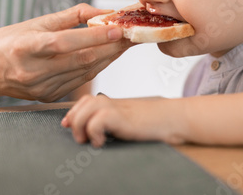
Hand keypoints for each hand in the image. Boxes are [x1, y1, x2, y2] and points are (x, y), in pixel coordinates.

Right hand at [0, 3, 132, 101]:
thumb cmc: (8, 43)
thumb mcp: (35, 23)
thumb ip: (71, 16)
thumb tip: (102, 12)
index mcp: (27, 48)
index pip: (66, 42)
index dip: (94, 36)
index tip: (117, 28)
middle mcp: (35, 71)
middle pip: (82, 59)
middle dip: (112, 46)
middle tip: (132, 34)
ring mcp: (43, 87)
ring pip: (86, 71)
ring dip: (110, 56)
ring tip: (126, 43)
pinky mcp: (50, 95)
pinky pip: (81, 80)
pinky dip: (98, 67)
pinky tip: (110, 56)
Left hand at [61, 95, 178, 146]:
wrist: (175, 117)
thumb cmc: (157, 122)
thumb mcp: (131, 119)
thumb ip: (116, 121)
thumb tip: (97, 131)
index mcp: (114, 103)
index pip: (85, 101)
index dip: (73, 113)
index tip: (68, 124)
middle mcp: (113, 102)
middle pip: (81, 103)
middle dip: (74, 121)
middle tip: (82, 138)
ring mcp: (117, 107)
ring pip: (84, 110)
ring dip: (80, 127)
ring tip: (89, 140)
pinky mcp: (122, 116)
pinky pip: (96, 121)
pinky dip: (94, 133)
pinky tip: (102, 141)